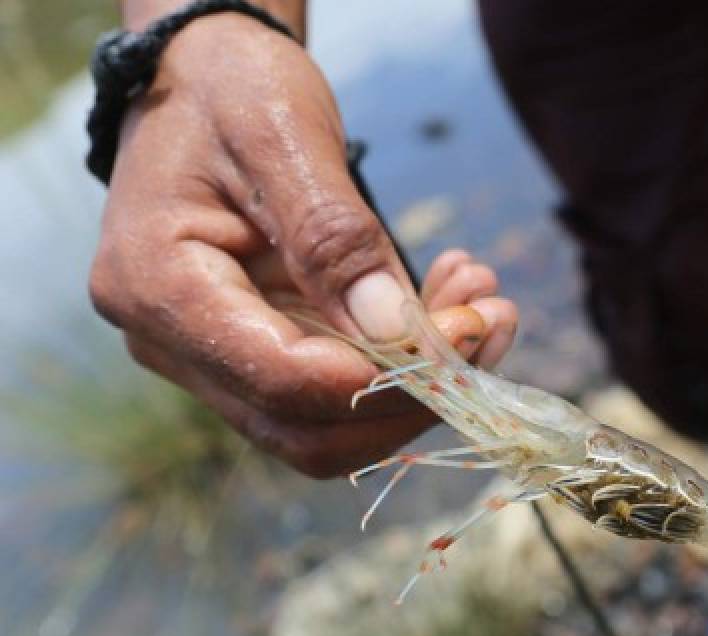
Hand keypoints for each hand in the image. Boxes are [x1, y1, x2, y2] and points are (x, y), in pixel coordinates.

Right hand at [88, 15, 517, 477]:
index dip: (384, 377)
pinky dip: (402, 354)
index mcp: (157, 288)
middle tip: (491, 323)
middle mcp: (171, 342)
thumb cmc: (231, 87)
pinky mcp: (254, 347)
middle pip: (305, 429)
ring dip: (418, 381)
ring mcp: (211, 353)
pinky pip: (335, 381)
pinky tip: (451, 298)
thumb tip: (396, 333)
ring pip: (328, 421)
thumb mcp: (283, 139)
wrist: (202, 74)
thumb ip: (335, 238)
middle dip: (412, 394)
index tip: (467, 334)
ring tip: (484, 303)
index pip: (281, 381)